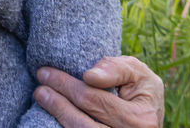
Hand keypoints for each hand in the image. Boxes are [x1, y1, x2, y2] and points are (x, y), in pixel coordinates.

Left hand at [35, 56, 163, 127]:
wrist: (149, 117)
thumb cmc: (141, 89)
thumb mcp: (137, 73)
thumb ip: (116, 69)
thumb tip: (90, 75)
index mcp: (141, 119)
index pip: (95, 101)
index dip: (67, 86)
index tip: (46, 71)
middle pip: (82, 122)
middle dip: (57, 98)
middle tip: (40, 79)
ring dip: (56, 114)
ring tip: (41, 94)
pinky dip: (64, 125)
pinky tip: (52, 113)